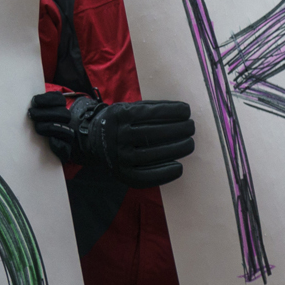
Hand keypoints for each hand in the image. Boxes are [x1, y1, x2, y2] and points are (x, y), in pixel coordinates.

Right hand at [27, 92, 194, 187]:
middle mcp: (118, 135)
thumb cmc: (120, 123)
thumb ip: (148, 110)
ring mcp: (120, 156)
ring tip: (190, 143)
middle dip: (179, 129)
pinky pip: (148, 175)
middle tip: (191, 127)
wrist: (93, 141)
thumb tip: (182, 113)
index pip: (152, 112)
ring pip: (155, 153)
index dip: (173, 111)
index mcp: (120, 115)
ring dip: (178, 149)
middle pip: (156, 133)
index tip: (187, 111)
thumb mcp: (127, 109)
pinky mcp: (122, 173)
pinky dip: (166, 172)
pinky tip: (179, 166)